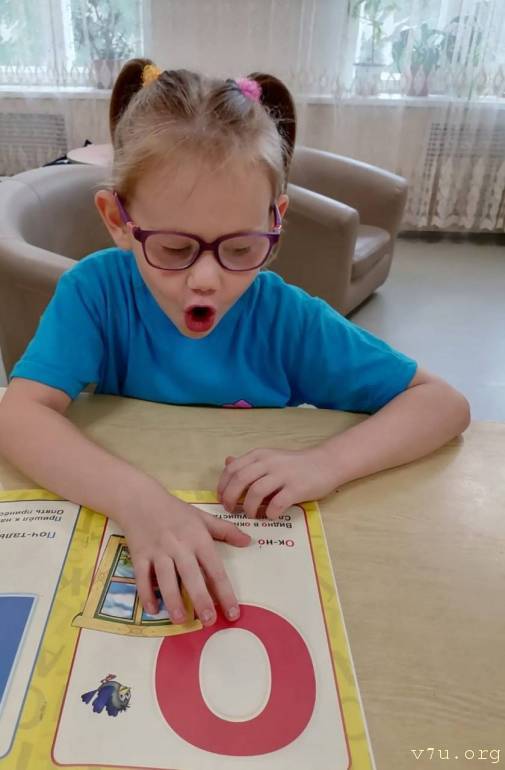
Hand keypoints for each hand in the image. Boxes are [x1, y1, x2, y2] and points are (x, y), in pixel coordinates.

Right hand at [120, 490, 249, 627]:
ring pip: (166, 579)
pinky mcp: (139, 555)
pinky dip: (146, 594)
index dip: (225, 592)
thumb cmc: (176, 510)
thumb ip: (226, 531)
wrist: (140, 499)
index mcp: (198, 538)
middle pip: (191, 576)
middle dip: (201, 599)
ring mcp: (158, 551)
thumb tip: (248, 542)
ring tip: (180, 620)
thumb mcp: (203, 517)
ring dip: (173, 600)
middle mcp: (179, 546)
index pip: (215, 569)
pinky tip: (153, 609)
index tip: (233, 613)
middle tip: (209, 621)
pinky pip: (142, 577)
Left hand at [217, 445, 336, 518]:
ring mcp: (283, 475)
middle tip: (231, 510)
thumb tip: (227, 462)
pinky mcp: (297, 488)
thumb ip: (249, 462)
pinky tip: (270, 515)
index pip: (232, 469)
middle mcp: (269, 462)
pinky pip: (277, 503)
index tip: (221, 498)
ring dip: (249, 508)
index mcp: (260, 455)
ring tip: (251, 514)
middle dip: (230, 498)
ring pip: (255, 492)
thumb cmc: (295, 464)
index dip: (222, 485)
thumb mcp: (269, 457)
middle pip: (240, 480)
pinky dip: (269, 513)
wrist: (326, 463)